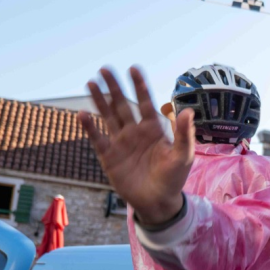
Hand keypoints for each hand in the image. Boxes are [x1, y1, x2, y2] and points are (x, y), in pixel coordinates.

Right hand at [78, 67, 193, 225]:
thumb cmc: (173, 178)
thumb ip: (184, 134)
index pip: (144, 102)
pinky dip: (90, 127)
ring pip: (108, 116)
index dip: (139, 86)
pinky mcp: (109, 156)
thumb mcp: (183, 155)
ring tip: (91, 83)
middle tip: (105, 69)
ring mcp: (121, 143)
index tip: (133, 68)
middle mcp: (135, 132)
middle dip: (114, 88)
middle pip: (122, 105)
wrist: (158, 201)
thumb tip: (187, 111)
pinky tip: (82, 113)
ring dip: (99, 100)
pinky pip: (98, 138)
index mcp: (153, 129)